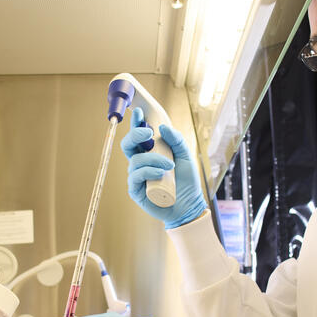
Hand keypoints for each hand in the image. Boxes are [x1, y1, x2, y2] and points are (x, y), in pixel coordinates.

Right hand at [121, 107, 207, 228]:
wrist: (189, 204)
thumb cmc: (186, 180)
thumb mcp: (185, 156)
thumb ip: (176, 140)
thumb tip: (162, 128)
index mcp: (150, 152)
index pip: (139, 135)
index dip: (136, 123)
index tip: (139, 112)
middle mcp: (141, 162)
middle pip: (128, 144)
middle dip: (135, 135)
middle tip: (148, 133)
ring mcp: (137, 176)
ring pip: (135, 160)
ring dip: (153, 159)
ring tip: (170, 165)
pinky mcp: (136, 190)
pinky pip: (136, 176)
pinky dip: (148, 171)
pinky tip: (160, 173)